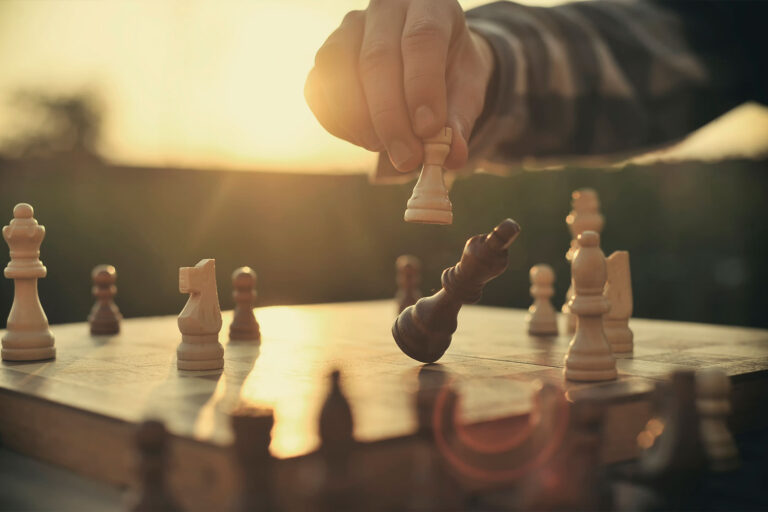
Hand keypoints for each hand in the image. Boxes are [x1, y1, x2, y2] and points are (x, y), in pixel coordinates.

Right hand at [304, 0, 494, 171]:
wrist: (427, 64)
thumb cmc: (449, 75)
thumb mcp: (467, 93)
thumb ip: (459, 122)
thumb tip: (452, 156)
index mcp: (430, 6)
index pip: (421, 39)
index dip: (422, 87)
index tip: (429, 131)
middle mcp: (385, 10)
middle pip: (377, 59)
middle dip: (391, 118)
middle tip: (407, 158)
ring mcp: (348, 30)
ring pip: (340, 70)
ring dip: (361, 121)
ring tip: (385, 147)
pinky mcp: (325, 57)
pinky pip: (318, 89)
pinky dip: (338, 121)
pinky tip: (363, 138)